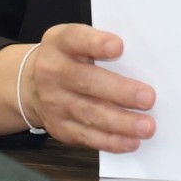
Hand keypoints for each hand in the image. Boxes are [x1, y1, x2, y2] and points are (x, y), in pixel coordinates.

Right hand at [24, 23, 156, 152]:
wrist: (33, 84)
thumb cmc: (69, 59)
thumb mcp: (77, 42)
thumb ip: (101, 47)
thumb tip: (143, 61)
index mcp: (60, 43)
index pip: (75, 39)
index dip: (96, 43)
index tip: (118, 47)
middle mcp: (52, 71)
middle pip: (86, 81)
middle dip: (119, 91)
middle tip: (148, 98)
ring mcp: (54, 102)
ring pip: (89, 113)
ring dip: (121, 122)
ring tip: (146, 126)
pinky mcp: (60, 127)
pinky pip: (87, 136)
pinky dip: (111, 140)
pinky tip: (130, 141)